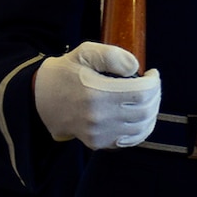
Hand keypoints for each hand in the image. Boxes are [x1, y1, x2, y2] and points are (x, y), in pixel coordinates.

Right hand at [33, 42, 160, 150]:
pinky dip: (142, 128)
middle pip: (145, 111)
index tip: (152, 74)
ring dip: (151, 112)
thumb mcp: (84, 52)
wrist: (42, 98)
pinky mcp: (97, 143)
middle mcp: (98, 117)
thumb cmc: (65, 72)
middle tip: (152, 85)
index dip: (154, 83)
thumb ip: (111, 55)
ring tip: (148, 99)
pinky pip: (130, 140)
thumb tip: (134, 67)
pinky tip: (139, 115)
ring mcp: (98, 133)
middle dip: (155, 96)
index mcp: (96, 93)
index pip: (141, 92)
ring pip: (141, 128)